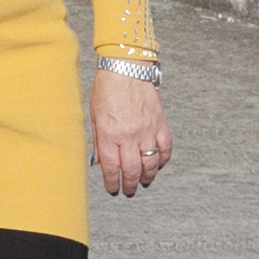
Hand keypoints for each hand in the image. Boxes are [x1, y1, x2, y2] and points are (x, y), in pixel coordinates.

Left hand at [91, 65, 172, 198]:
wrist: (126, 68)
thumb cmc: (106, 89)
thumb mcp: (94, 116)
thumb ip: (98, 141)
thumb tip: (101, 162)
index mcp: (109, 134)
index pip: (111, 167)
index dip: (112, 182)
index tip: (113, 189)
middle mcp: (129, 135)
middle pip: (132, 170)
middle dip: (131, 185)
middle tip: (129, 190)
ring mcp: (147, 130)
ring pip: (150, 163)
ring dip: (147, 177)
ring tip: (144, 182)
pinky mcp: (160, 123)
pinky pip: (165, 148)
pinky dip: (162, 160)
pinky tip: (158, 165)